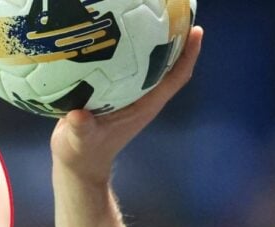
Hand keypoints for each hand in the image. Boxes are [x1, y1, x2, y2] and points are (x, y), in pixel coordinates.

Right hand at [50, 25, 203, 183]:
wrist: (77, 163)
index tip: (197, 32)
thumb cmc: (82, 154)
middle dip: (176, 38)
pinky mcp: (113, 90)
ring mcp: (129, 93)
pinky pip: (126, 63)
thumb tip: (79, 117)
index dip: (188, 56)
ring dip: (153, 39)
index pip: (175, 78)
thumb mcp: (79, 142)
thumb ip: (81, 129)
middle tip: (175, 12)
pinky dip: (126, 45)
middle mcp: (142, 96)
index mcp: (144, 106)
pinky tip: (113, 27)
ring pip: (148, 61)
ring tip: (150, 12)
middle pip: (167, 64)